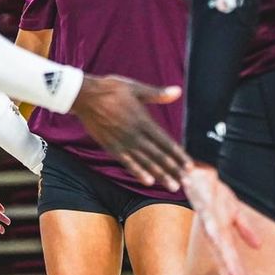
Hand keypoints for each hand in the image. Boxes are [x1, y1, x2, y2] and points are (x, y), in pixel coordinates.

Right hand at [72, 75, 189, 190]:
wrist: (84, 96)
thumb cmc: (110, 89)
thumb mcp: (135, 88)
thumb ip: (157, 93)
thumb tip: (178, 91)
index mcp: (143, 120)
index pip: (165, 141)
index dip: (178, 155)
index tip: (190, 166)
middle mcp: (135, 134)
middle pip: (158, 155)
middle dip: (173, 169)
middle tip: (186, 183)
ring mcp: (122, 142)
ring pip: (145, 162)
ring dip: (160, 175)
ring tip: (173, 186)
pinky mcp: (111, 146)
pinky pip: (127, 162)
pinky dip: (138, 172)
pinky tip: (148, 181)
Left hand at [182, 164, 260, 274]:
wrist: (201, 173)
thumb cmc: (215, 192)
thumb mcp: (234, 212)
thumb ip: (245, 230)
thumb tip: (259, 247)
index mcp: (223, 234)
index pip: (232, 259)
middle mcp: (215, 232)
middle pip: (225, 258)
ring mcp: (210, 222)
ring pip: (219, 246)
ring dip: (226, 262)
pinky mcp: (206, 210)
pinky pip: (211, 223)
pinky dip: (216, 235)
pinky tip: (219, 244)